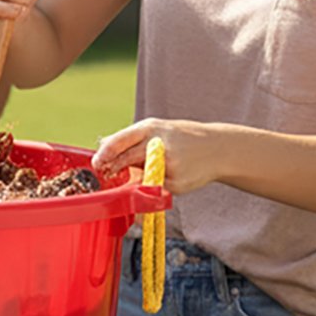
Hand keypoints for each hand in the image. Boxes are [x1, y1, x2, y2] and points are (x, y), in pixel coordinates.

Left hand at [92, 119, 227, 194]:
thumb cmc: (182, 138)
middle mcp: (158, 145)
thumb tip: (103, 146)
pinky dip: (157, 184)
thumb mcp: (159, 130)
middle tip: (107, 173)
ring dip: (136, 176)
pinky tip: (174, 174)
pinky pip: (155, 187)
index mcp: (151, 128)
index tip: (96, 162)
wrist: (219, 148)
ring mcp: (168, 165)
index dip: (104, 153)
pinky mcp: (176, 183)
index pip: (119, 140)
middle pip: (126, 159)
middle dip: (113, 168)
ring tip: (152, 168)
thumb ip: (132, 139)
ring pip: (139, 176)